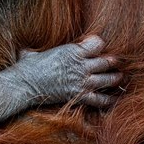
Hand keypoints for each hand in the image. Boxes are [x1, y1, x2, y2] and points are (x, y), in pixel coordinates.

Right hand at [1, 35, 122, 107]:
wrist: (24, 85)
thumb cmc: (27, 66)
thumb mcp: (34, 51)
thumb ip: (41, 49)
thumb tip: (30, 48)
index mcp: (72, 51)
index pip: (98, 43)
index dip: (99, 44)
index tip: (96, 46)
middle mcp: (81, 66)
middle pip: (108, 61)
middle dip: (112, 62)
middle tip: (114, 63)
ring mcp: (82, 82)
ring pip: (109, 79)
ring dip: (116, 78)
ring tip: (119, 77)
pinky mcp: (80, 96)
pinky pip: (102, 99)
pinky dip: (110, 99)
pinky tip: (114, 98)